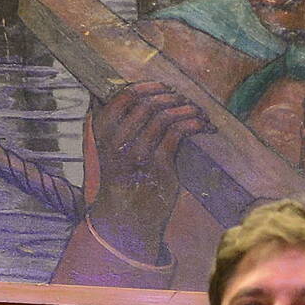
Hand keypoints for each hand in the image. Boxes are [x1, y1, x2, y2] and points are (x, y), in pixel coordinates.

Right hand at [83, 80, 206, 259]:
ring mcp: (138, 152)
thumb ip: (121, 122)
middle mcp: (117, 140)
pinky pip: (178, 133)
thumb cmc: (123, 178)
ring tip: (197, 111)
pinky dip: (193, 123)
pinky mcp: (158, 165)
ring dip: (186, 109)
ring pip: (165, 116)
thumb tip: (143, 92)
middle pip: (148, 103)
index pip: (125, 96)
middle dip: (171, 97)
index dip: (149, 87)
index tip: (165, 88)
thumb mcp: (112, 148)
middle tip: (184, 100)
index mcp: (103, 131)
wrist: (126, 217)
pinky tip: (201, 124)